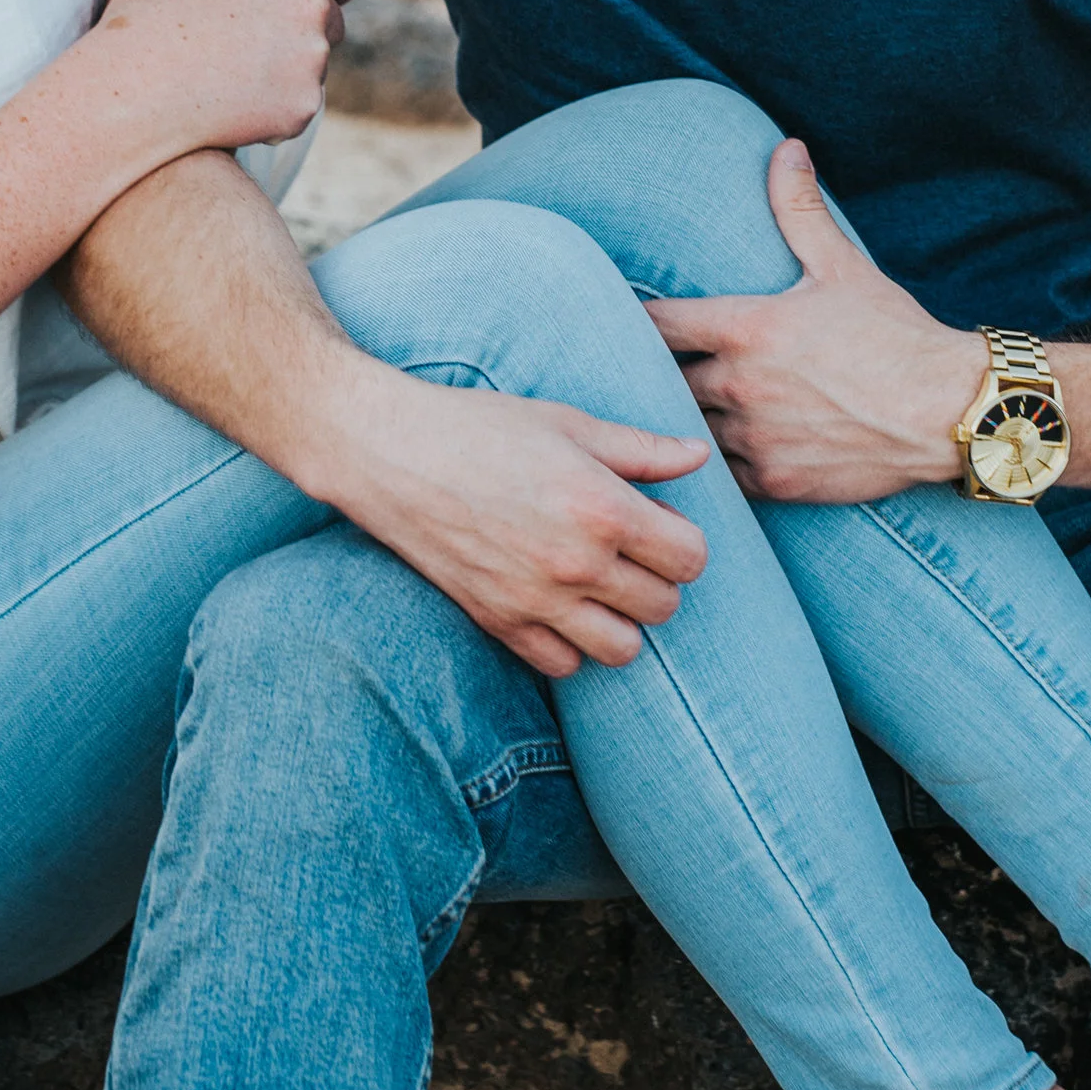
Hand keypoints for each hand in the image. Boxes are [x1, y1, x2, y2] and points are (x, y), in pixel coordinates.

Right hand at [94, 0, 369, 149]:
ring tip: (228, 70)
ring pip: (315, 63)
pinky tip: (230, 102)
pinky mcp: (302, 108)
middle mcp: (312, 10)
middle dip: (299, 27)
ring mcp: (310, 62)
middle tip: (240, 38)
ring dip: (287, 67)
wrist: (128, 96)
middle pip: (333, 19)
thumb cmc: (142, 17)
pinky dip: (276, 107)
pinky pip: (301, 104)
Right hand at [324, 361, 712, 678]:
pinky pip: (563, 665)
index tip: (655, 522)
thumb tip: (698, 456)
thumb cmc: (481, 426)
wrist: (392, 453)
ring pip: (623, 649)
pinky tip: (556, 605)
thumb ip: (641, 449)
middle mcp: (577, 563)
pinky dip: (569, 644)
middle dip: (656, 579)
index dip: (681, 540)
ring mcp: (536, 600)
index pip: (690, 558)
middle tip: (626, 550)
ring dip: (620, 620)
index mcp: (603, 507)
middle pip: (664, 606)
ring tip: (597, 585)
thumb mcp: (568, 424)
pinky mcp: (498, 622)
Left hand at [647, 139, 978, 502]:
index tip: (632, 320)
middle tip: (661, 365)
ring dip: (692, 417)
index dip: (638, 323)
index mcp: (746, 329)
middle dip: (664, 372)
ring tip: (691, 406)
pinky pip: (724, 474)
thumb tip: (786, 150)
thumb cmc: (895, 335)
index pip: (656, 325)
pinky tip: (731, 445)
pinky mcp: (775, 482)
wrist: (948, 410)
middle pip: (666, 380)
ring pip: (693, 428)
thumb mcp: (842, 265)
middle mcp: (740, 386)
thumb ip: (800, 209)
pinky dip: (723, 460)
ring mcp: (755, 439)